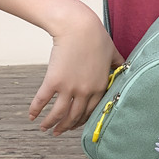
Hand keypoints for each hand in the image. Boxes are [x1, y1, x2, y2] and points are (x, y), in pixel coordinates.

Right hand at [29, 8, 123, 135]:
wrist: (78, 27)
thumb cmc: (96, 36)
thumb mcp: (112, 53)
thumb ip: (118, 64)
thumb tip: (126, 67)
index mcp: (100, 86)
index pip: (91, 111)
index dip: (81, 120)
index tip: (74, 124)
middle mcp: (85, 91)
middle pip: (74, 116)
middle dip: (65, 126)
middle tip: (58, 132)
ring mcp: (69, 87)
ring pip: (59, 113)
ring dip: (51, 123)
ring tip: (44, 129)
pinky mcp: (54, 81)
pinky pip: (43, 100)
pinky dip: (36, 110)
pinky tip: (31, 116)